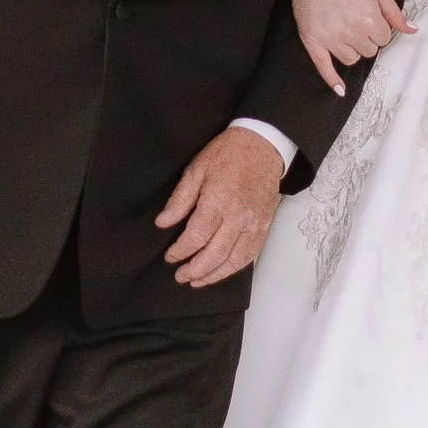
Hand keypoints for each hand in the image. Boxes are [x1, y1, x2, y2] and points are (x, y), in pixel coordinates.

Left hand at [157, 127, 284, 289]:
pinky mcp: (264, 226)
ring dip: (214, 275)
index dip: (180, 251)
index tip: (170, 256)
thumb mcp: (196, 169)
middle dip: (195, 270)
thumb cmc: (228, 154)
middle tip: (181, 276)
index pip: (196, 237)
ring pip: (234, 260)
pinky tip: (222, 271)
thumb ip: (180, 199)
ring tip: (198, 281)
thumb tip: (163, 222)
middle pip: (215, 254)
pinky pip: (250, 255)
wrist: (262, 145)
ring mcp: (254, 224)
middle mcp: (238, 217)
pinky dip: (235, 268)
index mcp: (218, 201)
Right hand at [289, 0, 413, 93]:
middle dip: (366, 38)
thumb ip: (395, 13)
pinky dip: (332, 80)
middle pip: (369, 50)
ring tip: (344, 29)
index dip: (378, 27)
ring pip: (351, 58)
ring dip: (352, 48)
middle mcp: (351, 32)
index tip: (370, 15)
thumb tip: (413, 31)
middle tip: (356, 19)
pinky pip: (324, 67)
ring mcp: (330, 38)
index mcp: (370, 19)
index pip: (383, 38)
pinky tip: (339, 90)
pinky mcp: (312, 40)